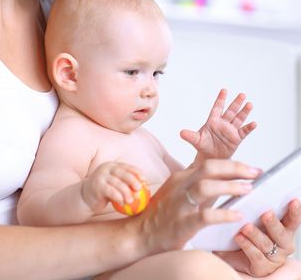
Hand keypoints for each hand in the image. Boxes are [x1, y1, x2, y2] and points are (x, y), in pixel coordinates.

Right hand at [81, 162, 143, 212]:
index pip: (127, 167)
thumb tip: (145, 188)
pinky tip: (123, 203)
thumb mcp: (115, 184)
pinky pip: (110, 191)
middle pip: (122, 173)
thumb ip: (126, 183)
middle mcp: (106, 168)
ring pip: (117, 183)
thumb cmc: (105, 191)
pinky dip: (118, 197)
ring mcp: (101, 176)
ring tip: (132, 200)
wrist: (86, 197)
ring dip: (126, 192)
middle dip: (133, 180)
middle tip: (139, 189)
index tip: (144, 180)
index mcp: (113, 165)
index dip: (137, 172)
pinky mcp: (97, 186)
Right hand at [134, 159, 259, 251]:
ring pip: (206, 187)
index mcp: (181, 177)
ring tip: (248, 189)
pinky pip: (204, 216)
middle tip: (254, 173)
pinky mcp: (182, 223)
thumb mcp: (177, 190)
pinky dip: (223, 214)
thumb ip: (196, 182)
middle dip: (234, 168)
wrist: (141, 232)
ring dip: (229, 186)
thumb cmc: (162, 212)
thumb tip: (220, 176)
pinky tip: (236, 215)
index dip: (233, 165)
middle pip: (209, 168)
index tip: (250, 169)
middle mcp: (180, 186)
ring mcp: (180, 204)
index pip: (209, 164)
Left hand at [180, 89, 255, 162]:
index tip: (224, 90)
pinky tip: (253, 123)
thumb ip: (190, 136)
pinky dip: (248, 128)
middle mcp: (223, 124)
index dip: (220, 99)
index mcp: (212, 121)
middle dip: (236, 103)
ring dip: (244, 112)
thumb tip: (181, 132)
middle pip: (230, 111)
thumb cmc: (203, 146)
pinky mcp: (236, 138)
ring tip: (249, 104)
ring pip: (238, 119)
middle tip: (242, 94)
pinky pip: (243, 132)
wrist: (211, 158)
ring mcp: (230, 130)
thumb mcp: (196, 141)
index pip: (217, 108)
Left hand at [215, 199, 300, 276]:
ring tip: (246, 226)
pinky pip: (256, 256)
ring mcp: (274, 257)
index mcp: (284, 229)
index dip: (295, 211)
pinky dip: (247, 245)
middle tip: (266, 213)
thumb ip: (254, 206)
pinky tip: (239, 236)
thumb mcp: (252, 217)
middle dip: (273, 223)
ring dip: (256, 234)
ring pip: (266, 244)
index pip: (292, 219)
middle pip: (281, 233)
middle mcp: (282, 244)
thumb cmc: (246, 231)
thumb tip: (247, 187)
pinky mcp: (262, 267)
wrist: (233, 254)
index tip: (294, 200)